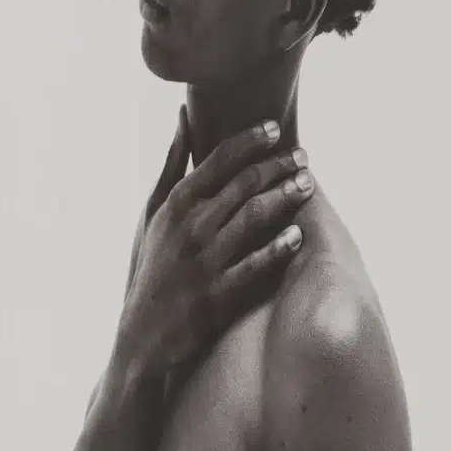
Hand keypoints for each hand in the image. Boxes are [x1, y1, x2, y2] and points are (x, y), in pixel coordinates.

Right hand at [112, 123, 306, 397]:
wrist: (142, 332)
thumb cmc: (152, 266)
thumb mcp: (151, 213)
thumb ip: (172, 166)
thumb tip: (185, 118)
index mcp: (174, 205)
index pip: (217, 161)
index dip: (250, 141)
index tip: (275, 129)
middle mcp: (189, 227)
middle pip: (243, 184)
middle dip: (277, 165)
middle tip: (303, 157)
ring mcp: (205, 260)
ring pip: (254, 217)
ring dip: (285, 197)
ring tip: (307, 185)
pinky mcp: (220, 293)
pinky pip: (256, 264)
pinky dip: (278, 247)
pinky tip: (298, 235)